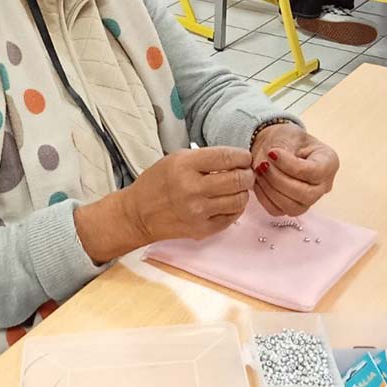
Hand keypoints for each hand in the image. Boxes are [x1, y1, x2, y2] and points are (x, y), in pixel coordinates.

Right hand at [122, 146, 253, 243]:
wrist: (138, 214)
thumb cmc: (157, 183)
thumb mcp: (176, 159)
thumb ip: (205, 158)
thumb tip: (237, 160)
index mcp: (184, 165)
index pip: (226, 157)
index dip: (242, 156)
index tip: (245, 158)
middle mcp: (192, 188)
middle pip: (237, 179)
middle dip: (247, 174)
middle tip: (246, 173)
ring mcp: (198, 211)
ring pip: (239, 200)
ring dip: (243, 192)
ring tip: (237, 188)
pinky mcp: (202, 229)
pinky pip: (232, 217)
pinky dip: (235, 208)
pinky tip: (228, 202)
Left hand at [251, 123, 338, 216]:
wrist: (274, 148)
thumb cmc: (286, 139)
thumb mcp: (288, 135)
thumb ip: (284, 148)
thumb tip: (273, 160)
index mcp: (329, 163)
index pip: (315, 172)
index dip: (290, 165)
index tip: (272, 153)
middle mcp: (323, 185)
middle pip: (306, 194)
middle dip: (279, 180)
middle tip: (263, 164)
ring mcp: (308, 200)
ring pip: (292, 207)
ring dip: (270, 189)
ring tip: (259, 170)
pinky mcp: (291, 207)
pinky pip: (277, 211)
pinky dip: (264, 197)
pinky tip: (258, 181)